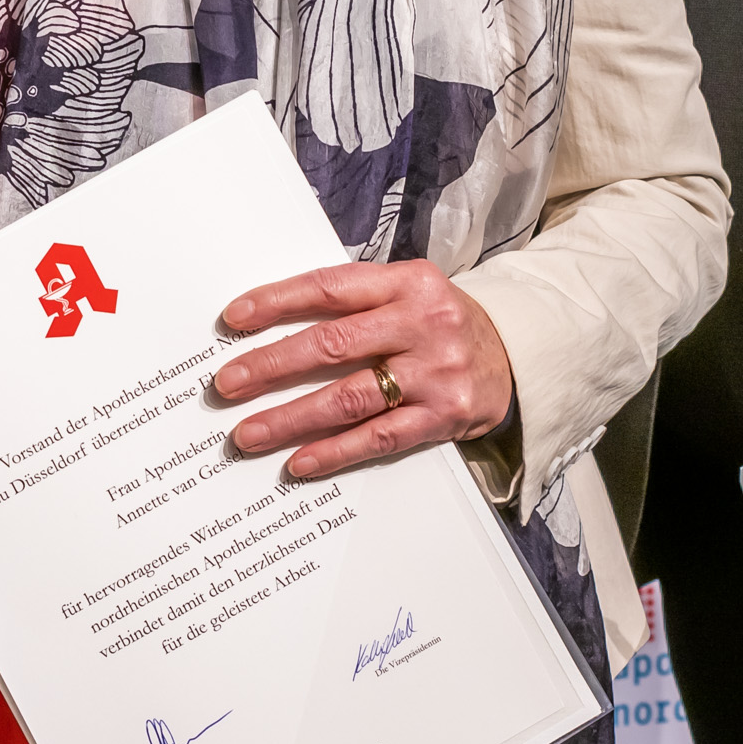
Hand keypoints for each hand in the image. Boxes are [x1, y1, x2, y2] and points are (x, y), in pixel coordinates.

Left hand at [208, 260, 513, 481]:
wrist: (515, 356)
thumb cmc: (440, 324)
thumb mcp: (408, 293)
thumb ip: (355, 301)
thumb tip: (272, 325)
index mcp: (409, 281)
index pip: (331, 288)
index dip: (279, 302)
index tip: (234, 319)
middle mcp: (423, 323)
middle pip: (333, 344)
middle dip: (272, 365)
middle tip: (227, 384)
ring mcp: (436, 372)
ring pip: (350, 397)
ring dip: (291, 418)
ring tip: (248, 433)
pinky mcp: (445, 417)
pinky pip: (379, 438)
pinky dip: (335, 451)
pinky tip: (299, 462)